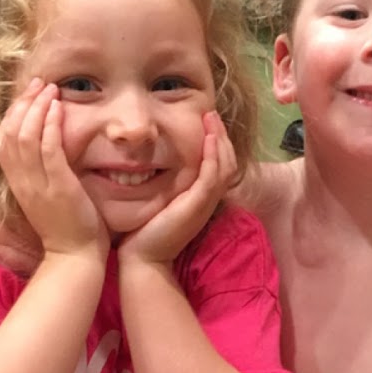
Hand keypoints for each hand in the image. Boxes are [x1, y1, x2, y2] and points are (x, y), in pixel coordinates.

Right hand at [0, 79, 109, 258]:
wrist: (74, 258)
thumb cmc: (66, 229)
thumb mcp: (45, 199)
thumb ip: (40, 176)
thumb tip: (44, 154)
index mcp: (17, 184)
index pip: (2, 141)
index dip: (12, 114)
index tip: (27, 96)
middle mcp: (22, 182)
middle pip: (10, 132)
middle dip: (23, 103)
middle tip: (39, 83)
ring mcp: (38, 185)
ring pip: (26, 136)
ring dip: (37, 107)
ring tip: (50, 89)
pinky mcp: (58, 187)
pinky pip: (48, 149)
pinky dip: (50, 125)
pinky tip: (58, 108)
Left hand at [117, 111, 236, 266]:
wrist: (144, 259)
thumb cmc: (145, 233)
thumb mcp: (161, 203)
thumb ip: (166, 185)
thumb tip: (153, 164)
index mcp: (201, 199)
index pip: (219, 166)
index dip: (216, 143)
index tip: (206, 122)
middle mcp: (207, 200)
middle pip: (227, 162)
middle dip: (221, 135)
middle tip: (211, 113)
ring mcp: (205, 203)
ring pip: (224, 166)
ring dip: (219, 139)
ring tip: (211, 118)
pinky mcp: (197, 205)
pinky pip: (212, 175)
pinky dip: (213, 155)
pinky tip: (208, 138)